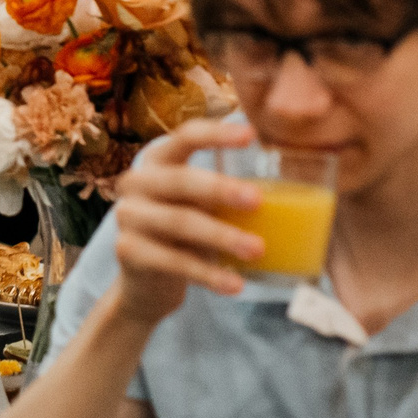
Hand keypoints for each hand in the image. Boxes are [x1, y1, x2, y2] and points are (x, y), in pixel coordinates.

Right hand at [104, 119, 263, 326]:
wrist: (146, 281)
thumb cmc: (185, 233)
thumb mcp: (200, 206)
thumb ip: (225, 195)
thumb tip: (289, 191)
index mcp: (158, 160)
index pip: (185, 137)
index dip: (216, 134)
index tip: (250, 135)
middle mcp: (137, 182)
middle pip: (180, 180)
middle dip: (221, 189)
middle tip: (258, 201)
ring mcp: (128, 216)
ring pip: (180, 222)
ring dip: (222, 236)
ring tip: (257, 250)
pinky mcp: (128, 251)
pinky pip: (172, 260)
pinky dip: (208, 274)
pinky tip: (235, 284)